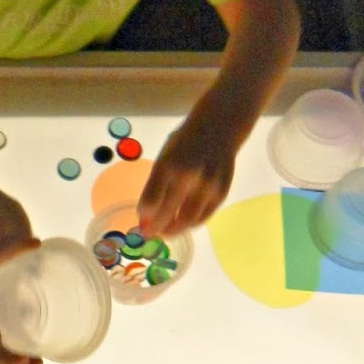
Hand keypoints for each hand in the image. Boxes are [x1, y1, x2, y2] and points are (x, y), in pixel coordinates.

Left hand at [137, 112, 238, 233]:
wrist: (218, 129)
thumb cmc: (185, 143)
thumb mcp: (164, 157)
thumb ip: (156, 184)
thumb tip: (148, 215)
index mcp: (167, 165)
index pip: (150, 202)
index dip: (144, 215)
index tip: (142, 218)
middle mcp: (188, 177)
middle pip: (167, 215)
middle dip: (155, 228)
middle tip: (150, 233)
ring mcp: (207, 187)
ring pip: (186, 221)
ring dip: (174, 230)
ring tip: (166, 231)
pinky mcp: (221, 194)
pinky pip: (203, 217)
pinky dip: (191, 224)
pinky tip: (183, 223)